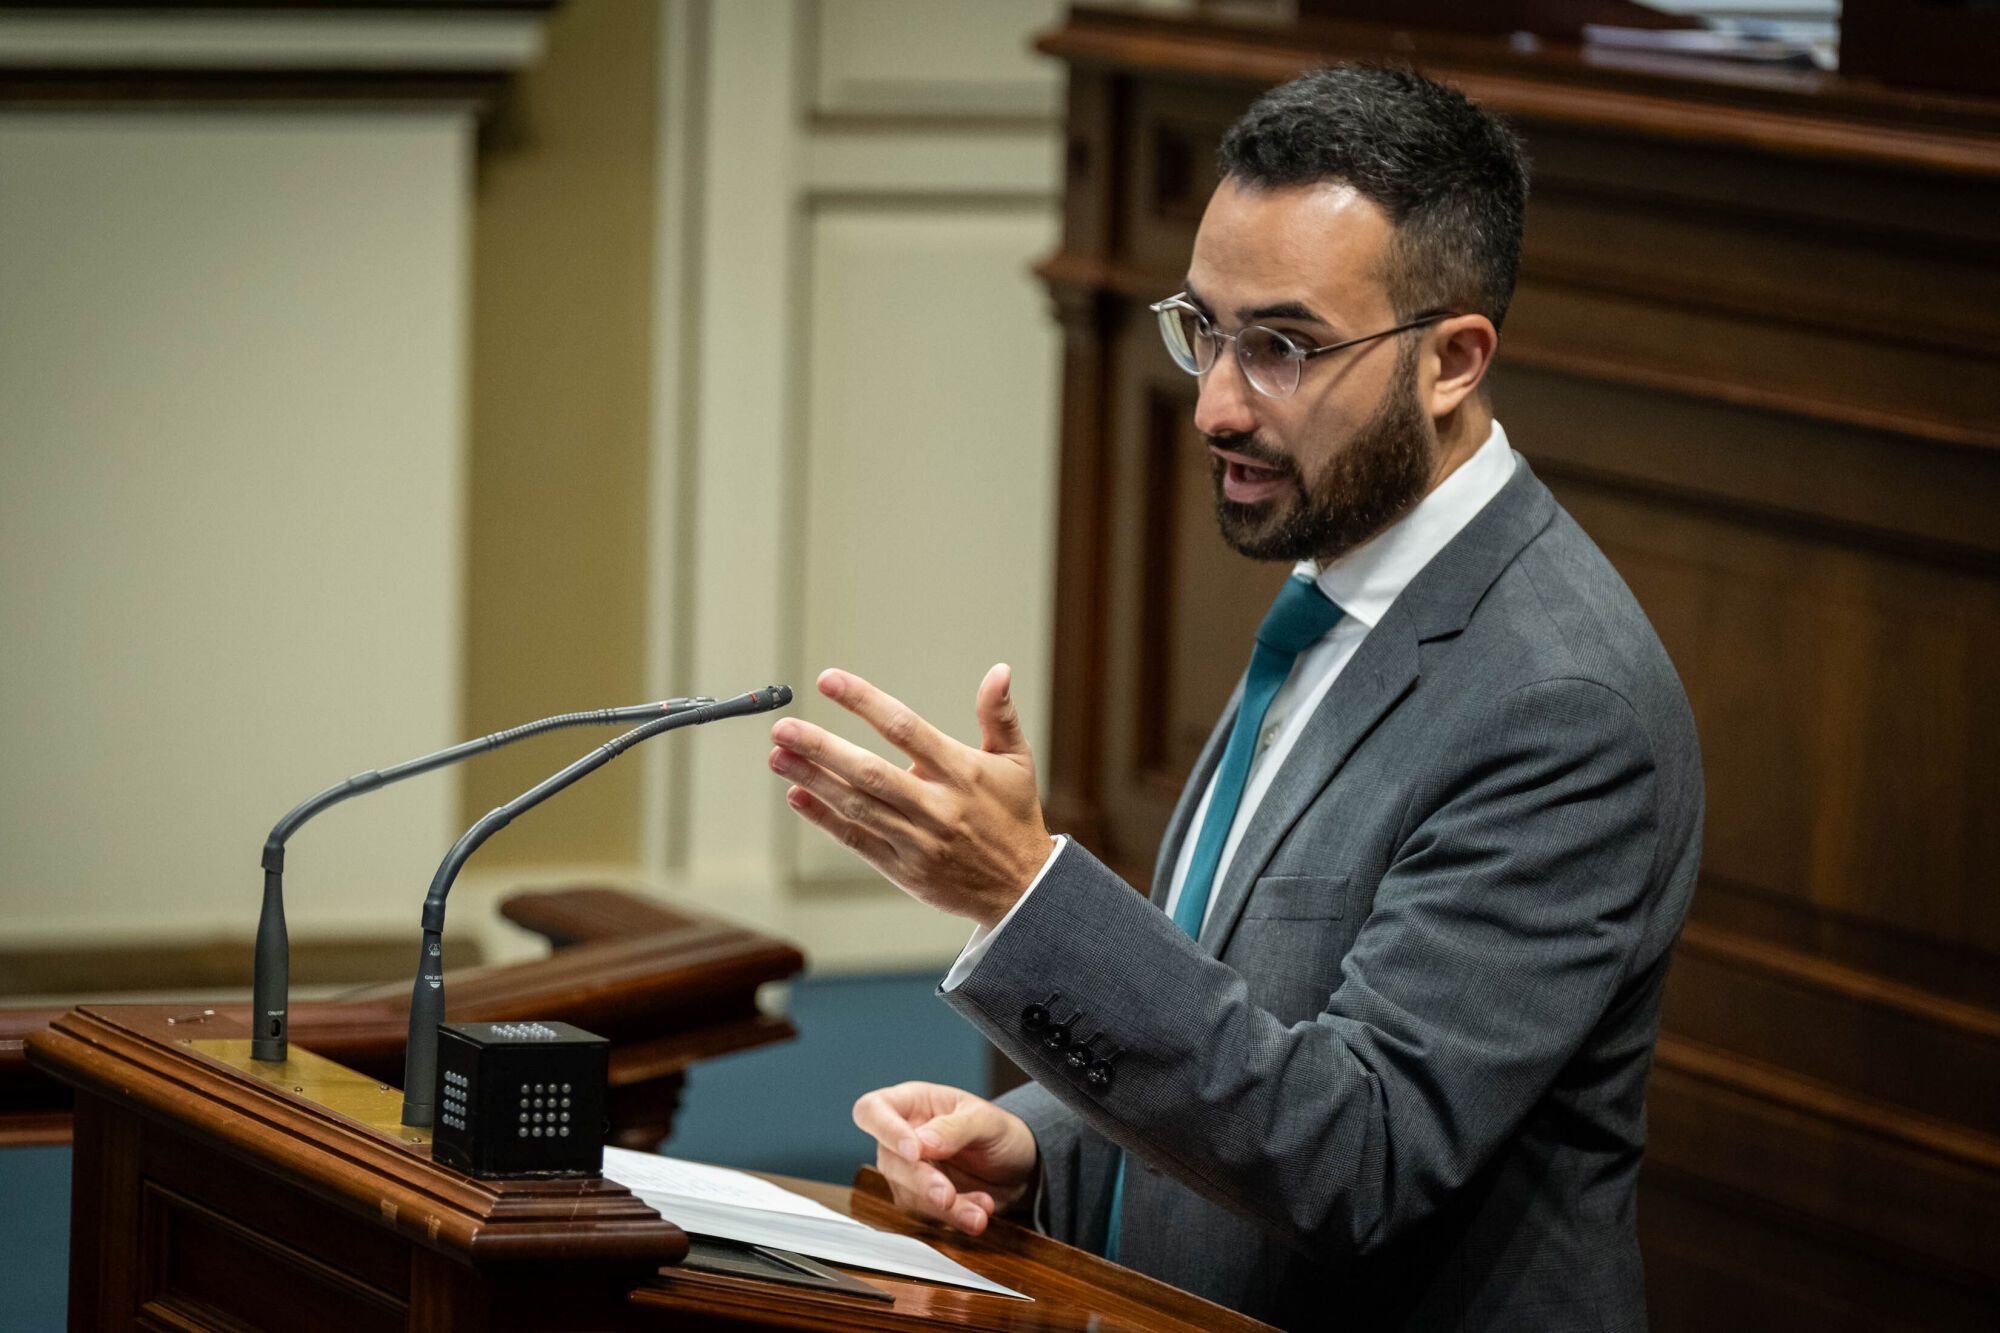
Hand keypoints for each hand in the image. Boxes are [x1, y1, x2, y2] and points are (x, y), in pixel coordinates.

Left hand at [769, 665, 1051, 926]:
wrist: (1023, 889)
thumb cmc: (1015, 817)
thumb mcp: (1017, 761)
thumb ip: (999, 714)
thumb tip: (999, 670)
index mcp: (961, 772)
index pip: (904, 727)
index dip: (863, 701)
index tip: (828, 681)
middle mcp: (936, 806)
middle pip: (869, 771)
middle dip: (821, 747)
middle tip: (783, 727)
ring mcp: (916, 840)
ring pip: (856, 805)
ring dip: (813, 779)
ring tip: (777, 755)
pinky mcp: (903, 869)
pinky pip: (855, 839)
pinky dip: (823, 818)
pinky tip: (797, 795)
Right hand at [852, 1081, 1036, 1235]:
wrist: (1020, 1168)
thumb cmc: (998, 1131)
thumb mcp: (985, 1120)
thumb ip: (954, 1128)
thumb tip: (922, 1143)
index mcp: (911, 1104)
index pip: (873, 1111)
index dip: (885, 1130)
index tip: (914, 1151)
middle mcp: (902, 1138)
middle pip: (890, 1161)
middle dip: (922, 1182)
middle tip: (948, 1195)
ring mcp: (909, 1173)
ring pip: (908, 1196)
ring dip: (945, 1209)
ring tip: (980, 1212)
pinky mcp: (922, 1202)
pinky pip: (927, 1217)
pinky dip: (955, 1218)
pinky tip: (980, 1211)